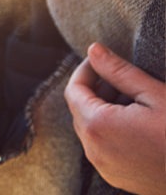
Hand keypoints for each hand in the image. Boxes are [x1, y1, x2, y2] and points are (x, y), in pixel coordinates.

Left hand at [65, 43, 164, 193]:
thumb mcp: (154, 94)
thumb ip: (119, 72)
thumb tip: (94, 50)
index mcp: (97, 125)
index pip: (73, 91)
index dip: (85, 71)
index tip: (99, 60)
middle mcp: (92, 149)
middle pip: (80, 111)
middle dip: (96, 91)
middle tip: (121, 80)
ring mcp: (102, 165)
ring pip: (89, 130)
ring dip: (103, 111)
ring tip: (133, 100)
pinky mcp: (114, 175)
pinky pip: (101, 148)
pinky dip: (109, 131)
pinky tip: (135, 123)